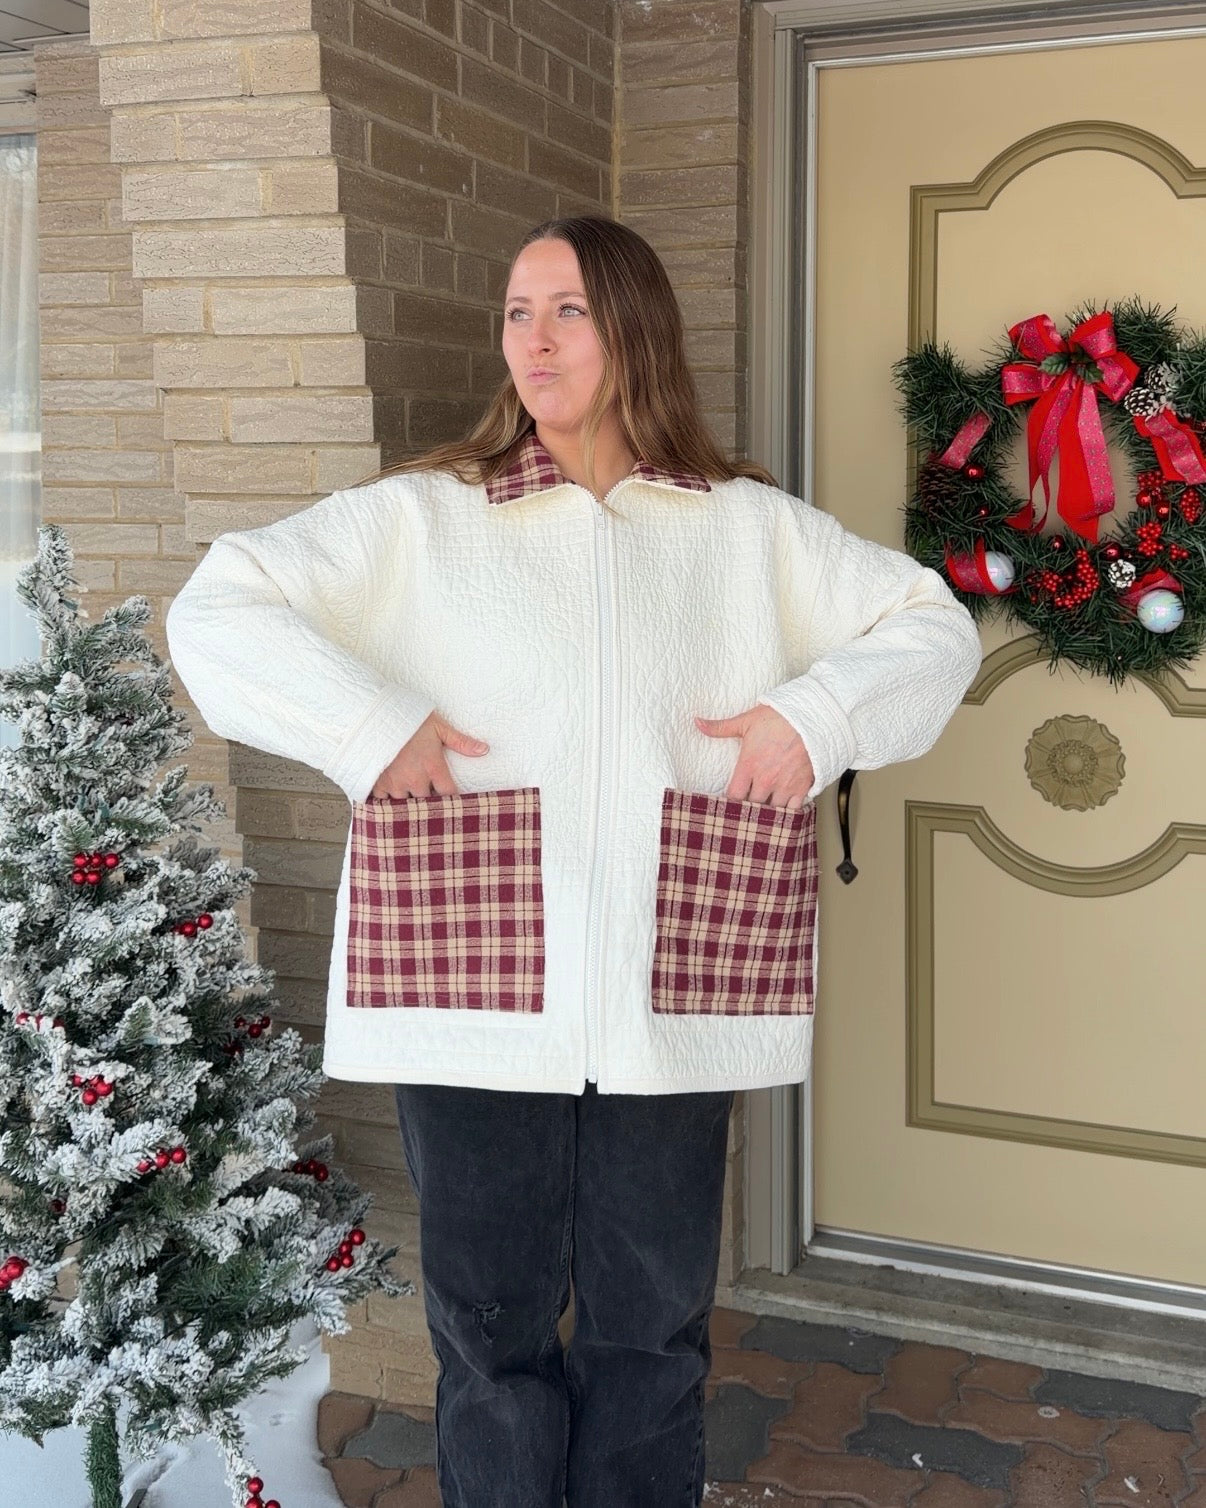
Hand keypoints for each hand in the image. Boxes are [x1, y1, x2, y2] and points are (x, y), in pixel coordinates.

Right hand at [370, 712, 488, 798]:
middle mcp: (415, 779)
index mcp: (433, 766)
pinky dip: (388, 802)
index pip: (448, 794)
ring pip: (406, 805)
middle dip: (429, 801)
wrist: (375, 715)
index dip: (451, 799)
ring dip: (409, 802)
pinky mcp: (378, 783)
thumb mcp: (438, 726)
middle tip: (429, 797)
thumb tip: (485, 750)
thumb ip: (461, 741)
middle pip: (427, 803)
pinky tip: (391, 798)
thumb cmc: (409, 719)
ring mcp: (395, 783)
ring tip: (411, 797)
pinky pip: (384, 803)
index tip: (452, 800)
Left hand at [694, 705, 814, 809]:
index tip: (727, 805)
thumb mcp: (746, 721)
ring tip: (762, 814)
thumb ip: (720, 727)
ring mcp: (784, 785)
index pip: (733, 796)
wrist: (810, 717)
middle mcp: (765, 779)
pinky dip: (787, 813)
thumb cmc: (778, 718)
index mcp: (748, 766)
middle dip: (747, 809)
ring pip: (771, 811)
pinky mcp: (802, 786)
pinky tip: (782, 813)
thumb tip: (697, 722)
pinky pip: (792, 810)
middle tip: (745, 811)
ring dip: (766, 813)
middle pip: (751, 807)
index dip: (729, 803)